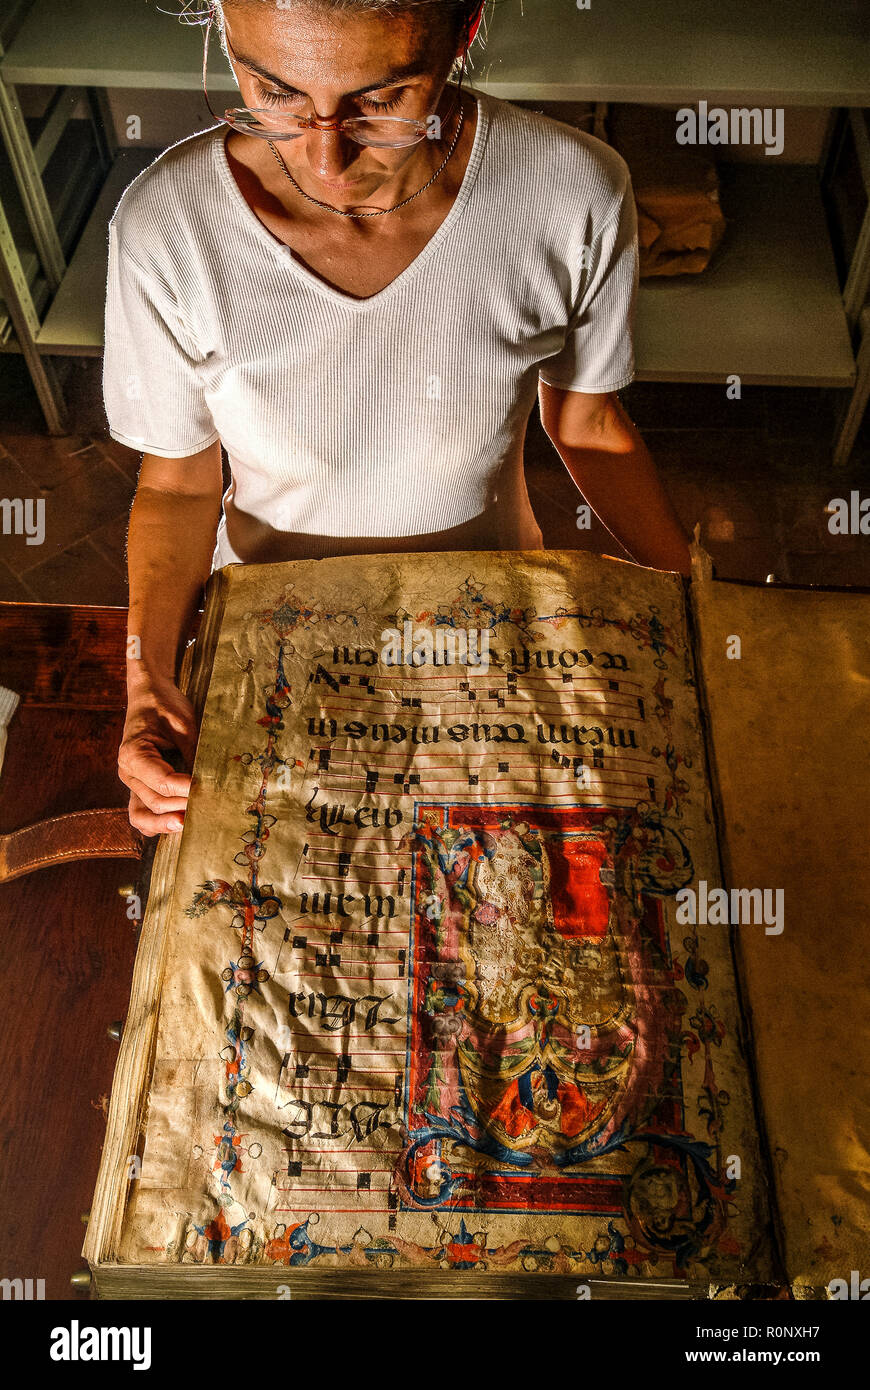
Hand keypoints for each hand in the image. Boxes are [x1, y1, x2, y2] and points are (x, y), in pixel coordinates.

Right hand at [118, 672, 197, 835]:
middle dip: (183, 808)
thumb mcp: (184, 724)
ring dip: (165, 824)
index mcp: (133, 754)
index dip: (188, 790)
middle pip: (155, 802)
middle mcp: (128, 772)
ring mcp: (132, 783)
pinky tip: (179, 825)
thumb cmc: (165, 705)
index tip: (210, 791)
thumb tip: (212, 782)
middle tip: (210, 809)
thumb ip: (193, 753)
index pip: (163, 782)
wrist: (149, 694)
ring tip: (191, 825)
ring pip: (141, 816)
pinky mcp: (140, 787)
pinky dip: (157, 824)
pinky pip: (142, 814)